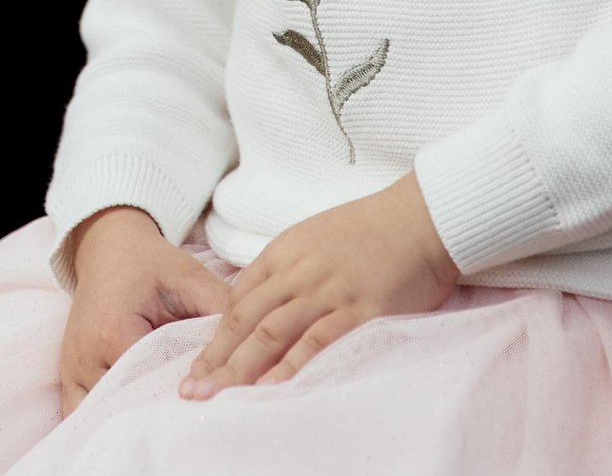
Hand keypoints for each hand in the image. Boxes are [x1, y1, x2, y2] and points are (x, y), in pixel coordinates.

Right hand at [59, 207, 227, 414]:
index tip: (206, 393)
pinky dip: (107, 418)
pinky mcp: (68, 374)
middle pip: (126, 408)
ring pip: (101, 417)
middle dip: (158, 413)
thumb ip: (220, 312)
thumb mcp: (190, 279)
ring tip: (162, 412)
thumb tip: (249, 350)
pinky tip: (133, 414)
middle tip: (191, 408)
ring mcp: (72, 368)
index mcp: (115, 330)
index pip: (151, 385)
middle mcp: (87, 355)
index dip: (182, 393)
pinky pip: (81, 412)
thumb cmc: (151, 263)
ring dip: (129, 420)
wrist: (108, 247)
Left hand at [180, 172, 456, 398]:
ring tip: (217, 394)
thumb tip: (264, 304)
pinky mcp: (360, 308)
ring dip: (240, 366)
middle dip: (215, 357)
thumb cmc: (371, 231)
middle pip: (244, 320)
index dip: (215, 337)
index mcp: (282, 253)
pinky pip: (318, 339)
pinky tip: (270, 385)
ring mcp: (327, 290)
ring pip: (271, 331)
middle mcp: (297, 272)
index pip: (237, 300)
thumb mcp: (314, 240)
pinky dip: (291, 364)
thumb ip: (288, 271)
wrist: (420, 218)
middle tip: (191, 389)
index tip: (200, 365)